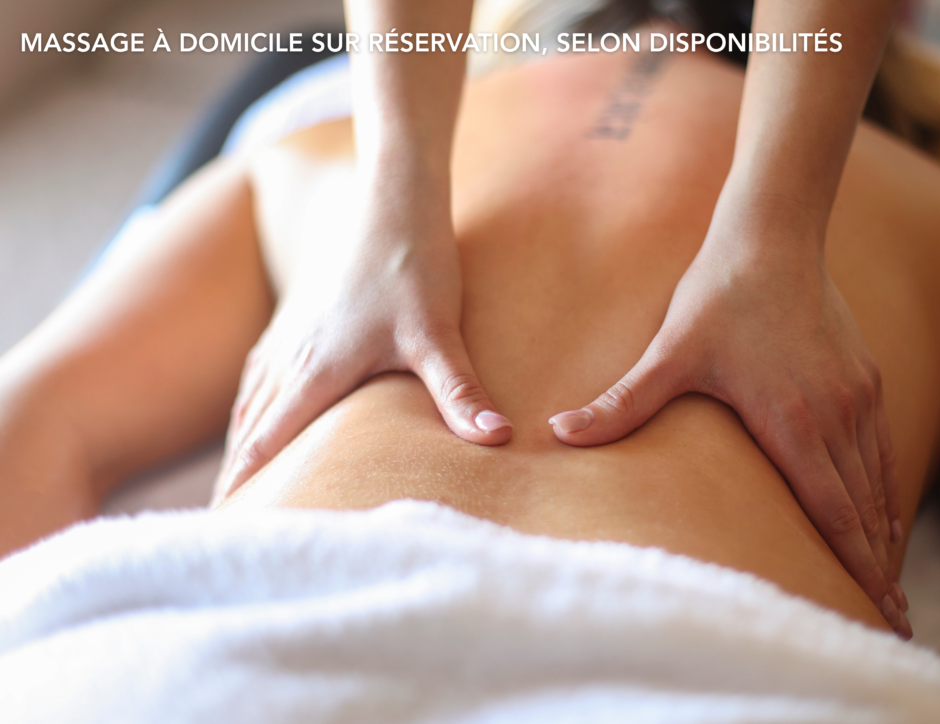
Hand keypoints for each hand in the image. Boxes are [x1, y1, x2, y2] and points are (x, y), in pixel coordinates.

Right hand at [211, 165, 511, 504]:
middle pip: (251, 430)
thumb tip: (496, 440)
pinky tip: (257, 410)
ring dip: (244, 442)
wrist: (394, 202)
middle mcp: (292, 358)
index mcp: (316, 372)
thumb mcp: (439, 335)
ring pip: (253, 401)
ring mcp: (291, 334)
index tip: (221, 529)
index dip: (244, 489)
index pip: (267, 444)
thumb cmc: (414, 266)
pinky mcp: (302, 318)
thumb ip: (460, 392)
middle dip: (239, 477)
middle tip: (227, 524)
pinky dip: (253, 404)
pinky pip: (262, 373)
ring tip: (237, 482)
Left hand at [547, 213, 910, 637]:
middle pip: (863, 508)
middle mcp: (837, 414)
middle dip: (877, 564)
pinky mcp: (865, 375)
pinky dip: (885, 486)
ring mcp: (858, 394)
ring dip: (884, 530)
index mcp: (792, 421)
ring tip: (887, 576)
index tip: (878, 608)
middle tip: (890, 616)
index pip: (833, 511)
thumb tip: (559, 434)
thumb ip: (621, 403)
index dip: (854, 564)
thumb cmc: (719, 296)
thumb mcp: (668, 353)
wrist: (771, 236)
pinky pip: (883, 446)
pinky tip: (881, 507)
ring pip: (878, 479)